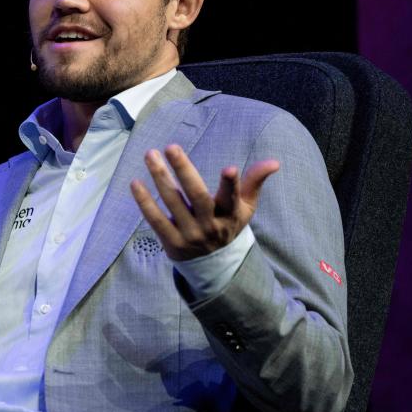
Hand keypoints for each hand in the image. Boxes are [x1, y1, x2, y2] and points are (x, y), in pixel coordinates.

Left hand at [130, 144, 279, 261]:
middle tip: (171, 147)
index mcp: (230, 213)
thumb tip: (275, 162)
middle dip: (184, 170)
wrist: (213, 265)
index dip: (231, 184)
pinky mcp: (172, 242)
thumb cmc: (228, 224)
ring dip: (160, 178)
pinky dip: (145, 202)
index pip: (232, 198)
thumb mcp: (245, 207)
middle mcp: (210, 224)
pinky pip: (156, 220)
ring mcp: (190, 234)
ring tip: (151, 155)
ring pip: (173, 203)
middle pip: (197, 196)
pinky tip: (136, 183)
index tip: (229, 168)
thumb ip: (255, 181)